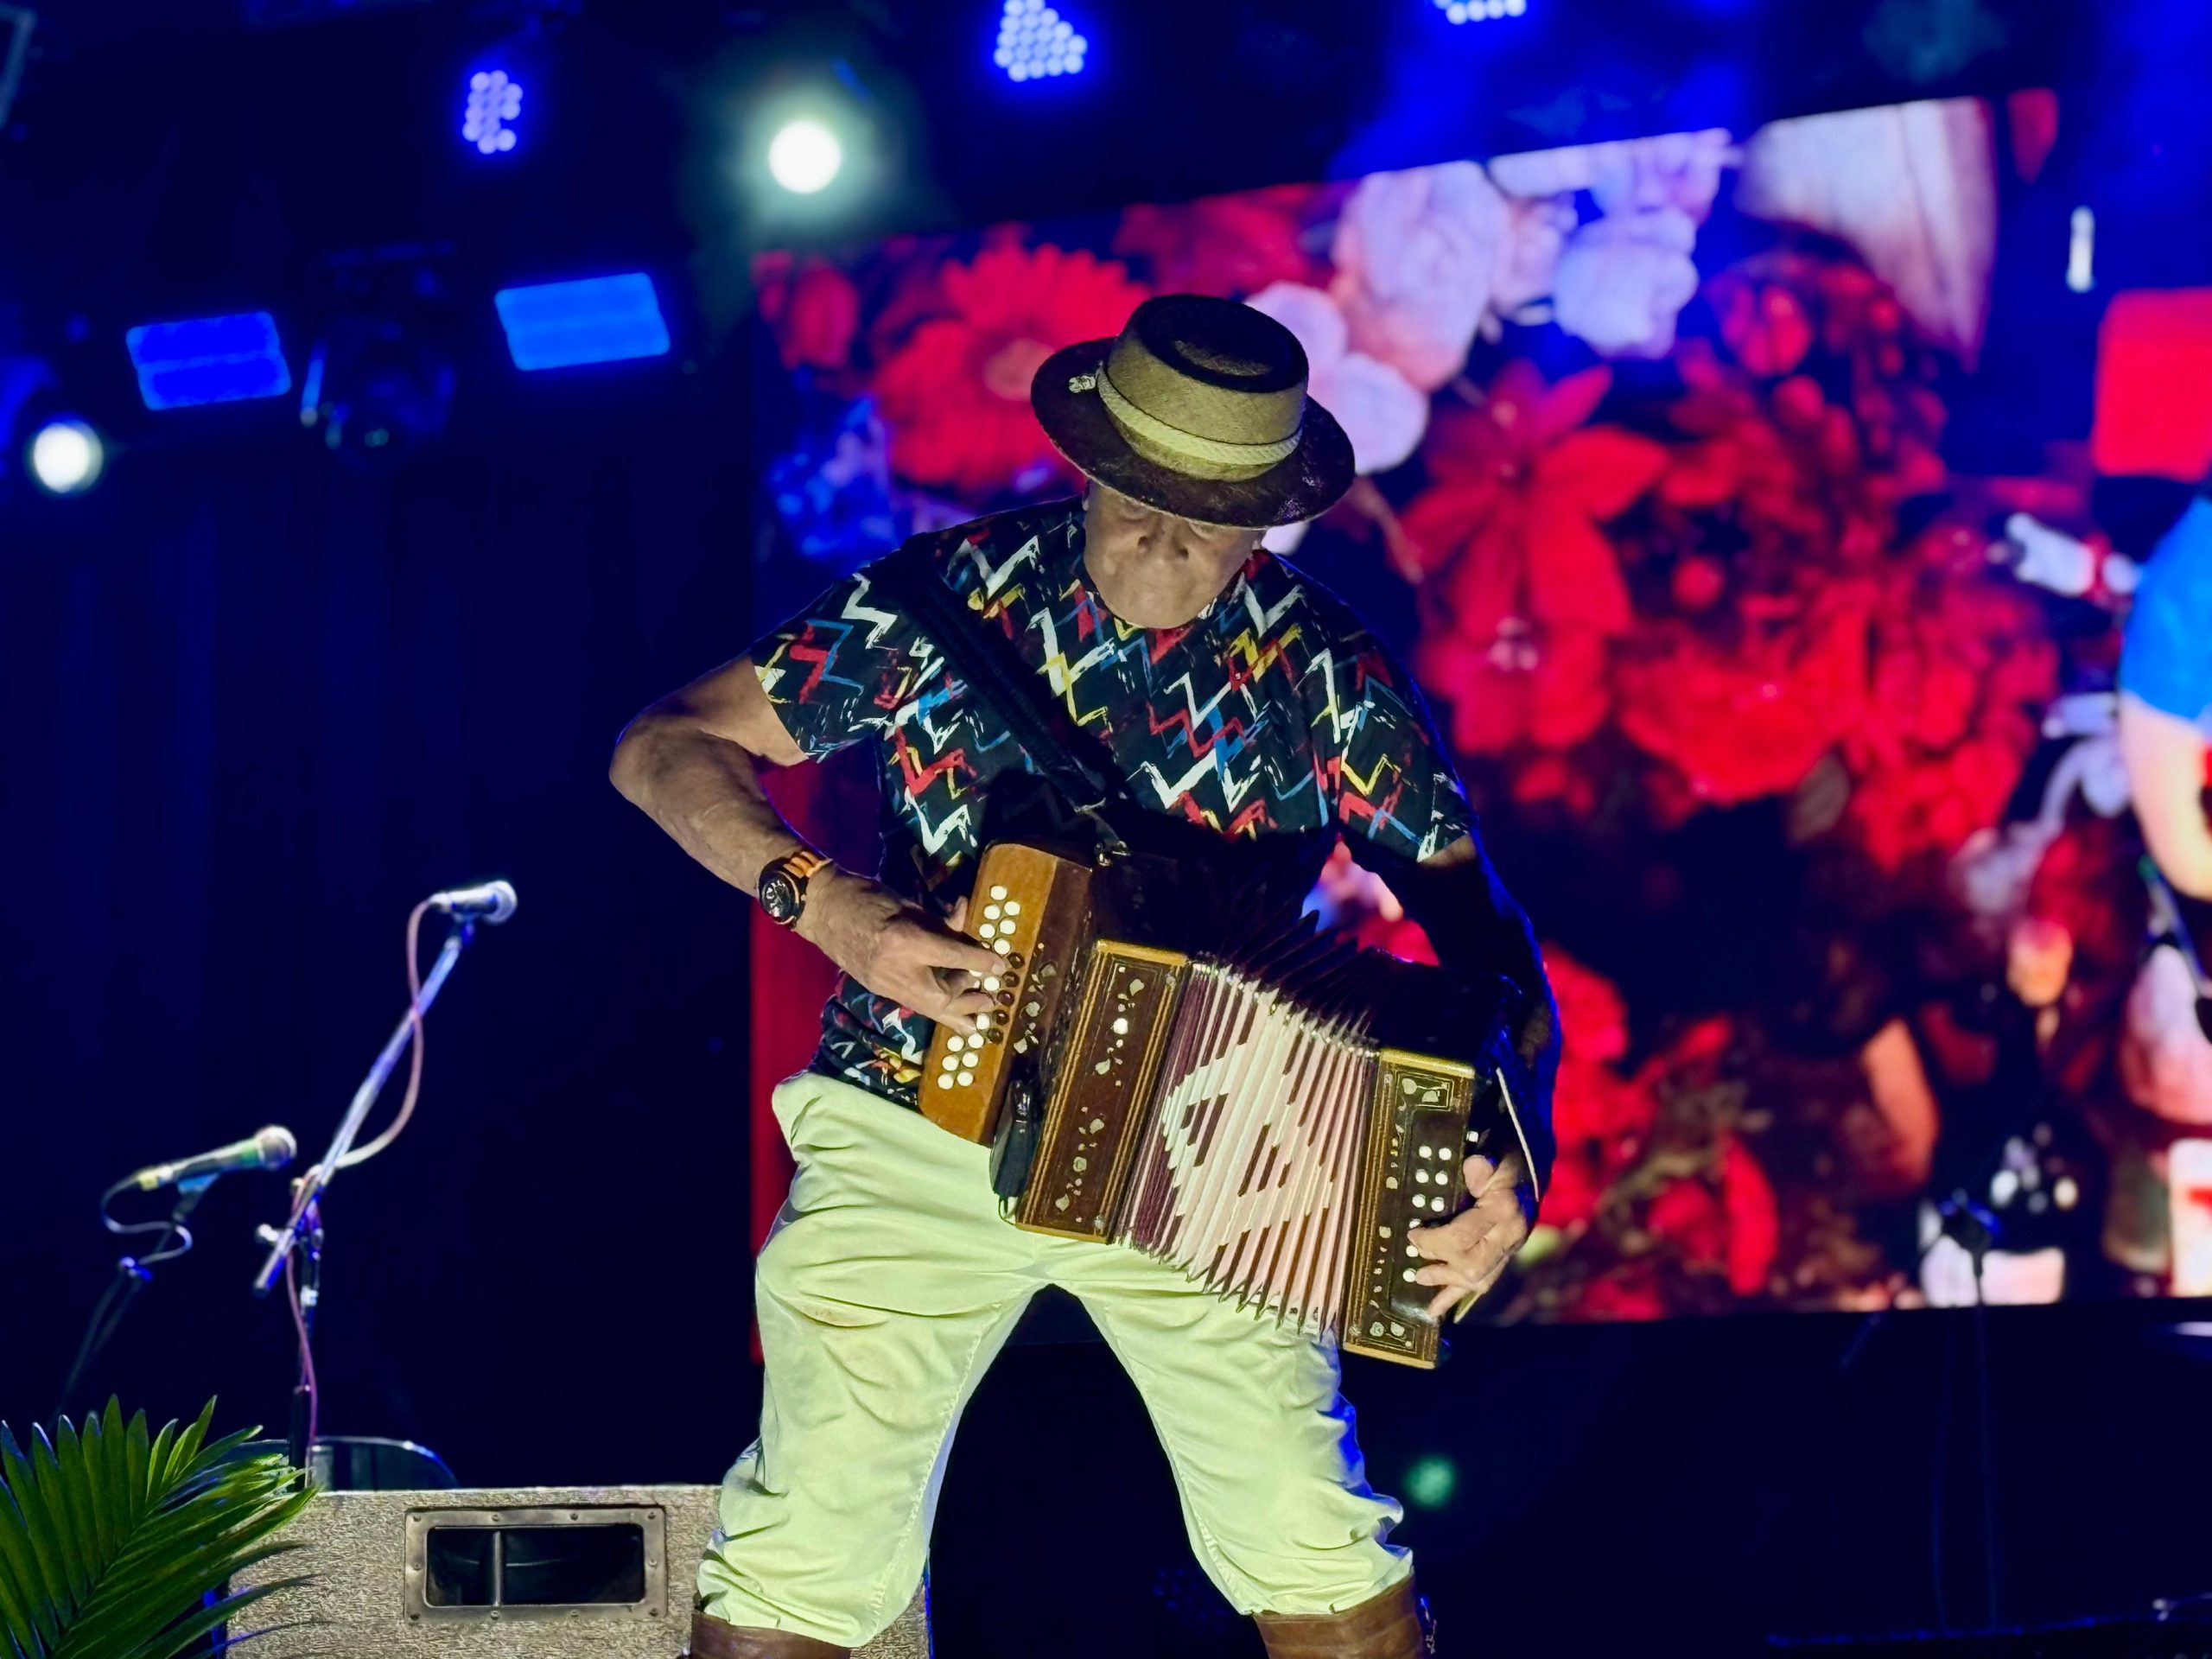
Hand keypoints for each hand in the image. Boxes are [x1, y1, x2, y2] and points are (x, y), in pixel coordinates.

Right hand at [797, 871, 1003, 1028]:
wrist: (822, 908)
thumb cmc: (868, 896)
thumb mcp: (910, 905)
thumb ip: (939, 922)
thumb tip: (966, 928)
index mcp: (906, 939)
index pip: (953, 956)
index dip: (980, 961)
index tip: (1001, 966)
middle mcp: (896, 968)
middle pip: (941, 996)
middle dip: (968, 999)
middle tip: (990, 999)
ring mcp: (883, 983)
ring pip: (927, 1007)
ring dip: (954, 1014)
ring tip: (977, 1021)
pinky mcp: (877, 988)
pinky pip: (913, 1004)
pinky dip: (935, 1011)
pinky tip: (952, 1017)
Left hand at [1407, 1148, 1531, 1321]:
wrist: (1532, 1167)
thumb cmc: (1507, 1159)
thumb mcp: (1495, 1156)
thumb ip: (1482, 1165)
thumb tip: (1473, 1165)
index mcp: (1504, 1211)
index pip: (1462, 1238)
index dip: (1432, 1240)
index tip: (1412, 1233)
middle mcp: (1510, 1235)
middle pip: (1471, 1266)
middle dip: (1439, 1264)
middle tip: (1416, 1255)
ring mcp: (1510, 1248)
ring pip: (1479, 1280)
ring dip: (1447, 1283)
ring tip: (1420, 1278)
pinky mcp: (1506, 1255)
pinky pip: (1484, 1282)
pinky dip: (1457, 1296)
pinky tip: (1437, 1309)